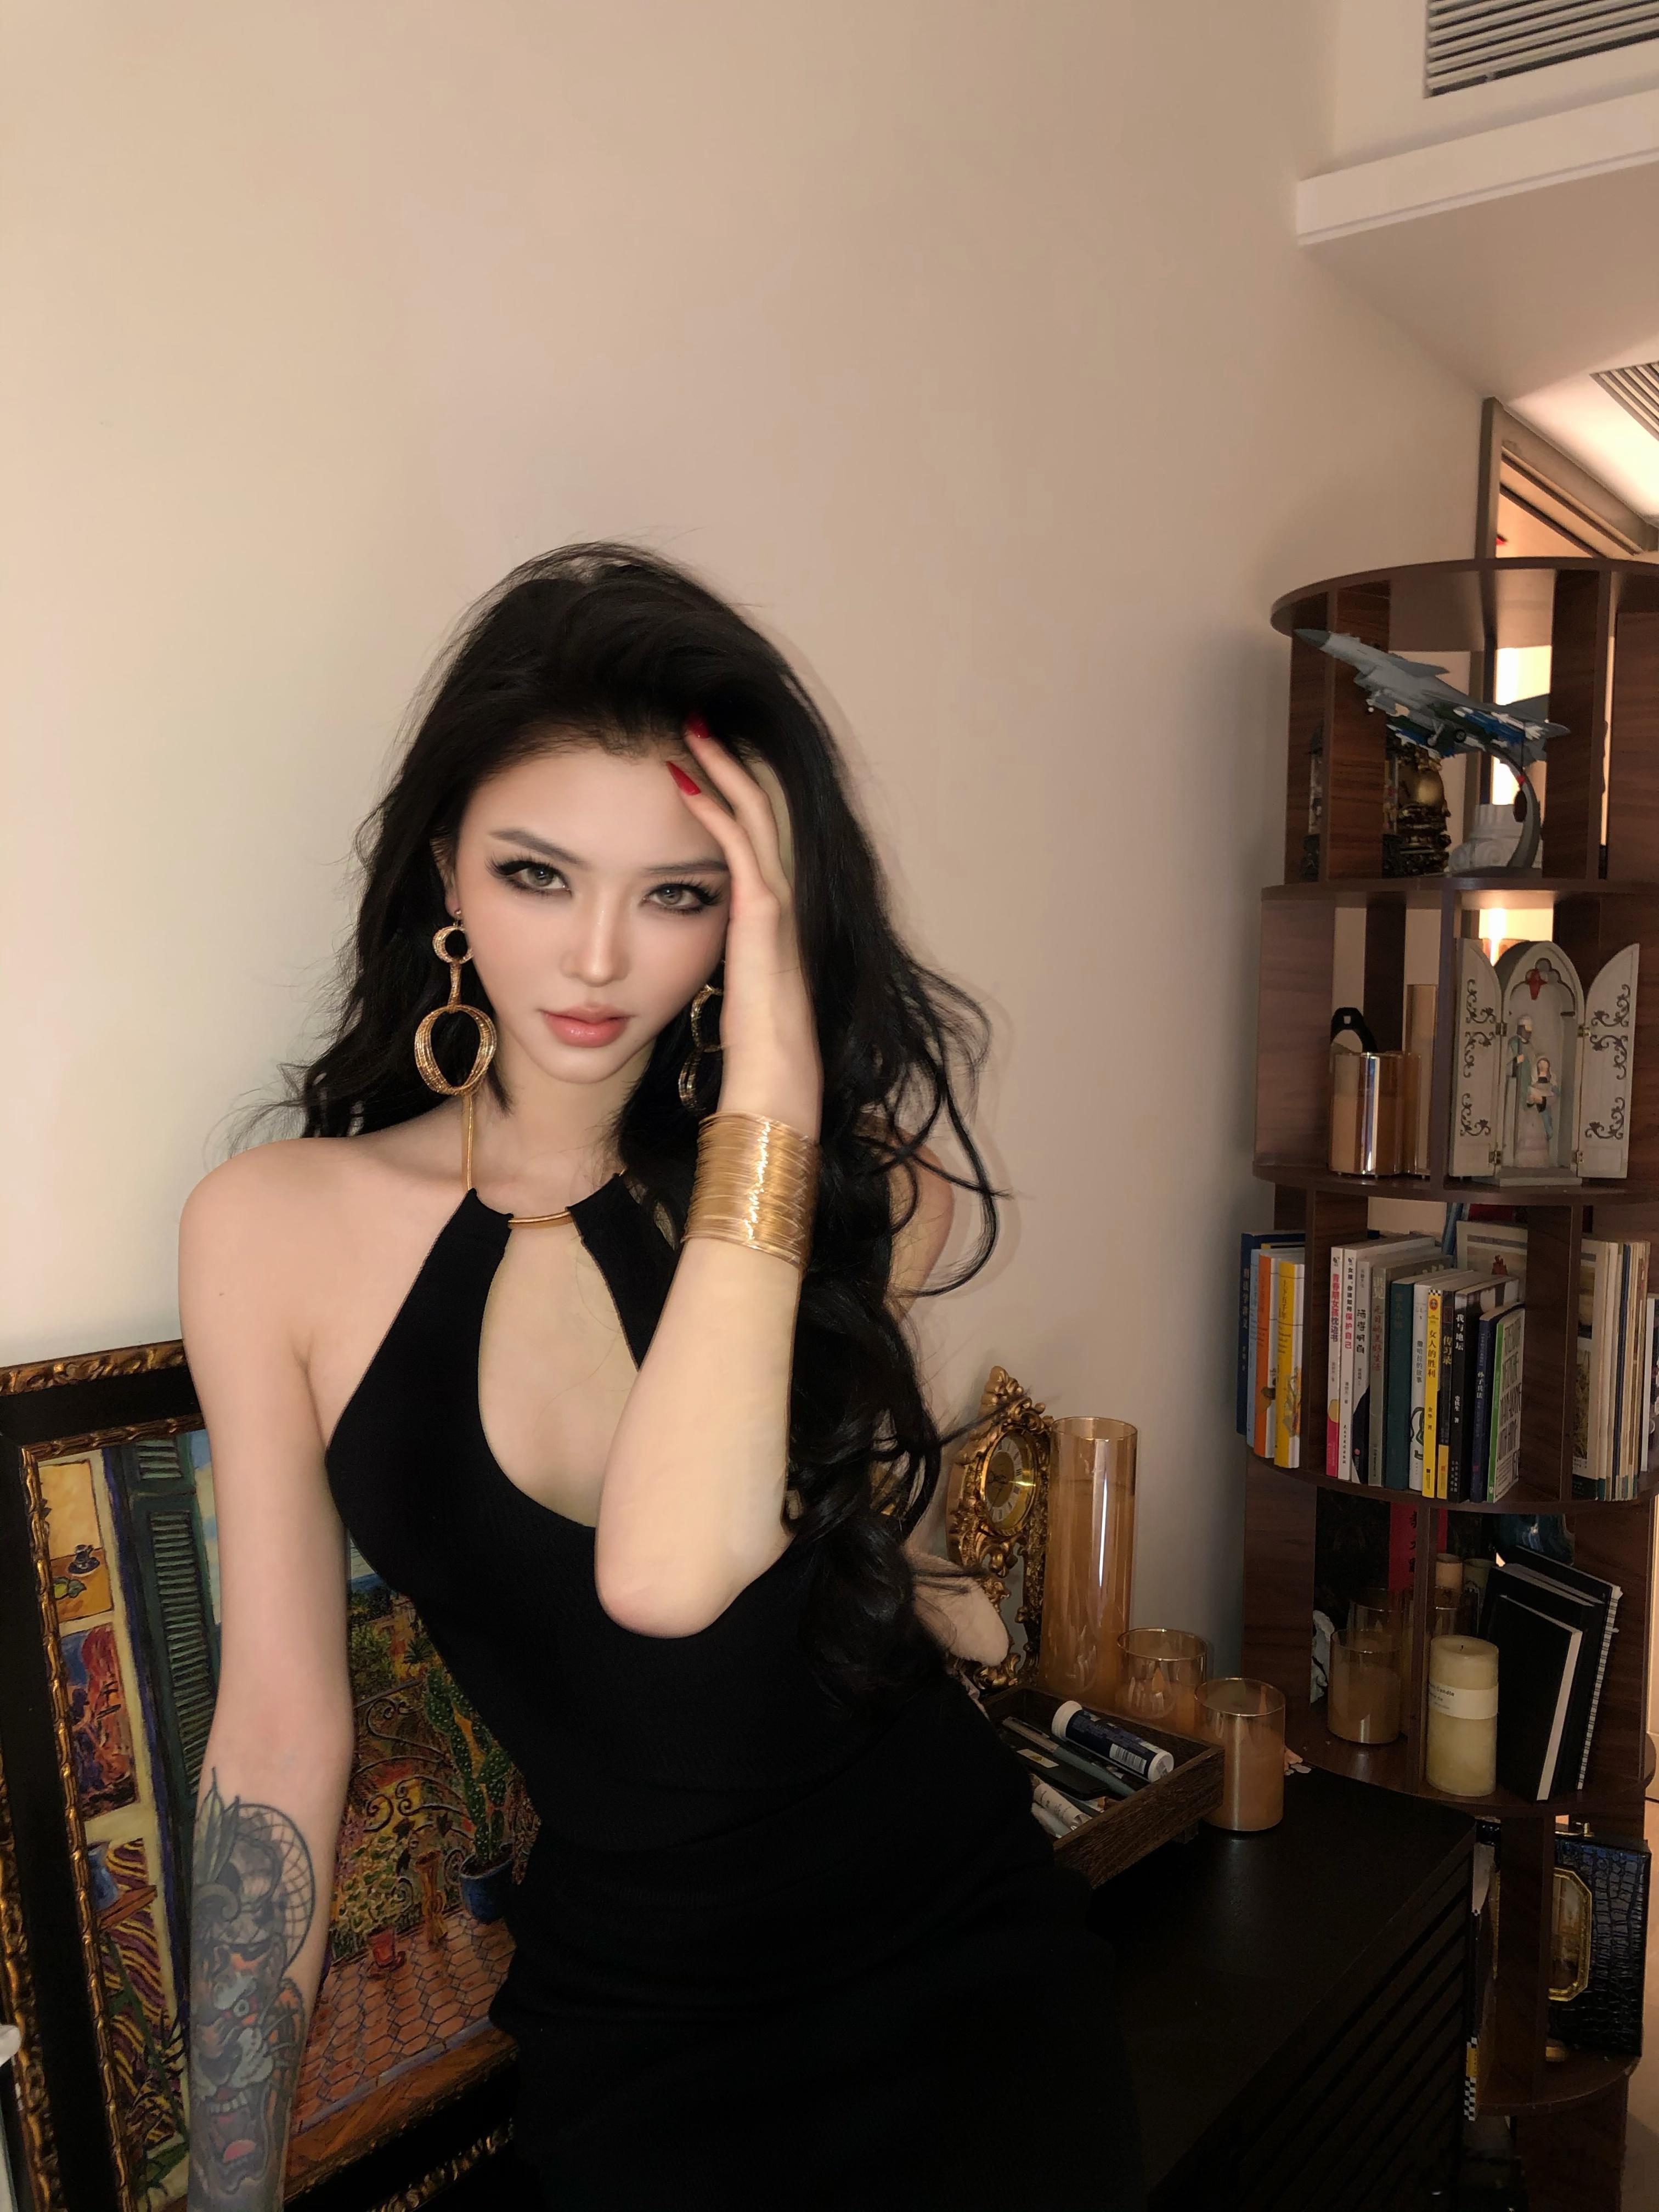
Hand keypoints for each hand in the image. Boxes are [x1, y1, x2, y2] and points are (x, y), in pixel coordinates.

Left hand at [668, 722, 822, 1140]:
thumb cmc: (751, 1056)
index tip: (697, 755)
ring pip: (756, 817)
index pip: (755, 834)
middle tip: (696, 716)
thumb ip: (712, 961)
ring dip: (722, 768)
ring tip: (690, 727)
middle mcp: (782, 904)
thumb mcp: (727, 994)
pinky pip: (740, 852)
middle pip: (763, 809)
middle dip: (732, 759)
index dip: (732, 789)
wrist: (779, 1089)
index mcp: (770, 919)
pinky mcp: (765, 922)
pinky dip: (712, 812)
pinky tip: (684, 782)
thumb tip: (670, 948)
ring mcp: (779, 910)